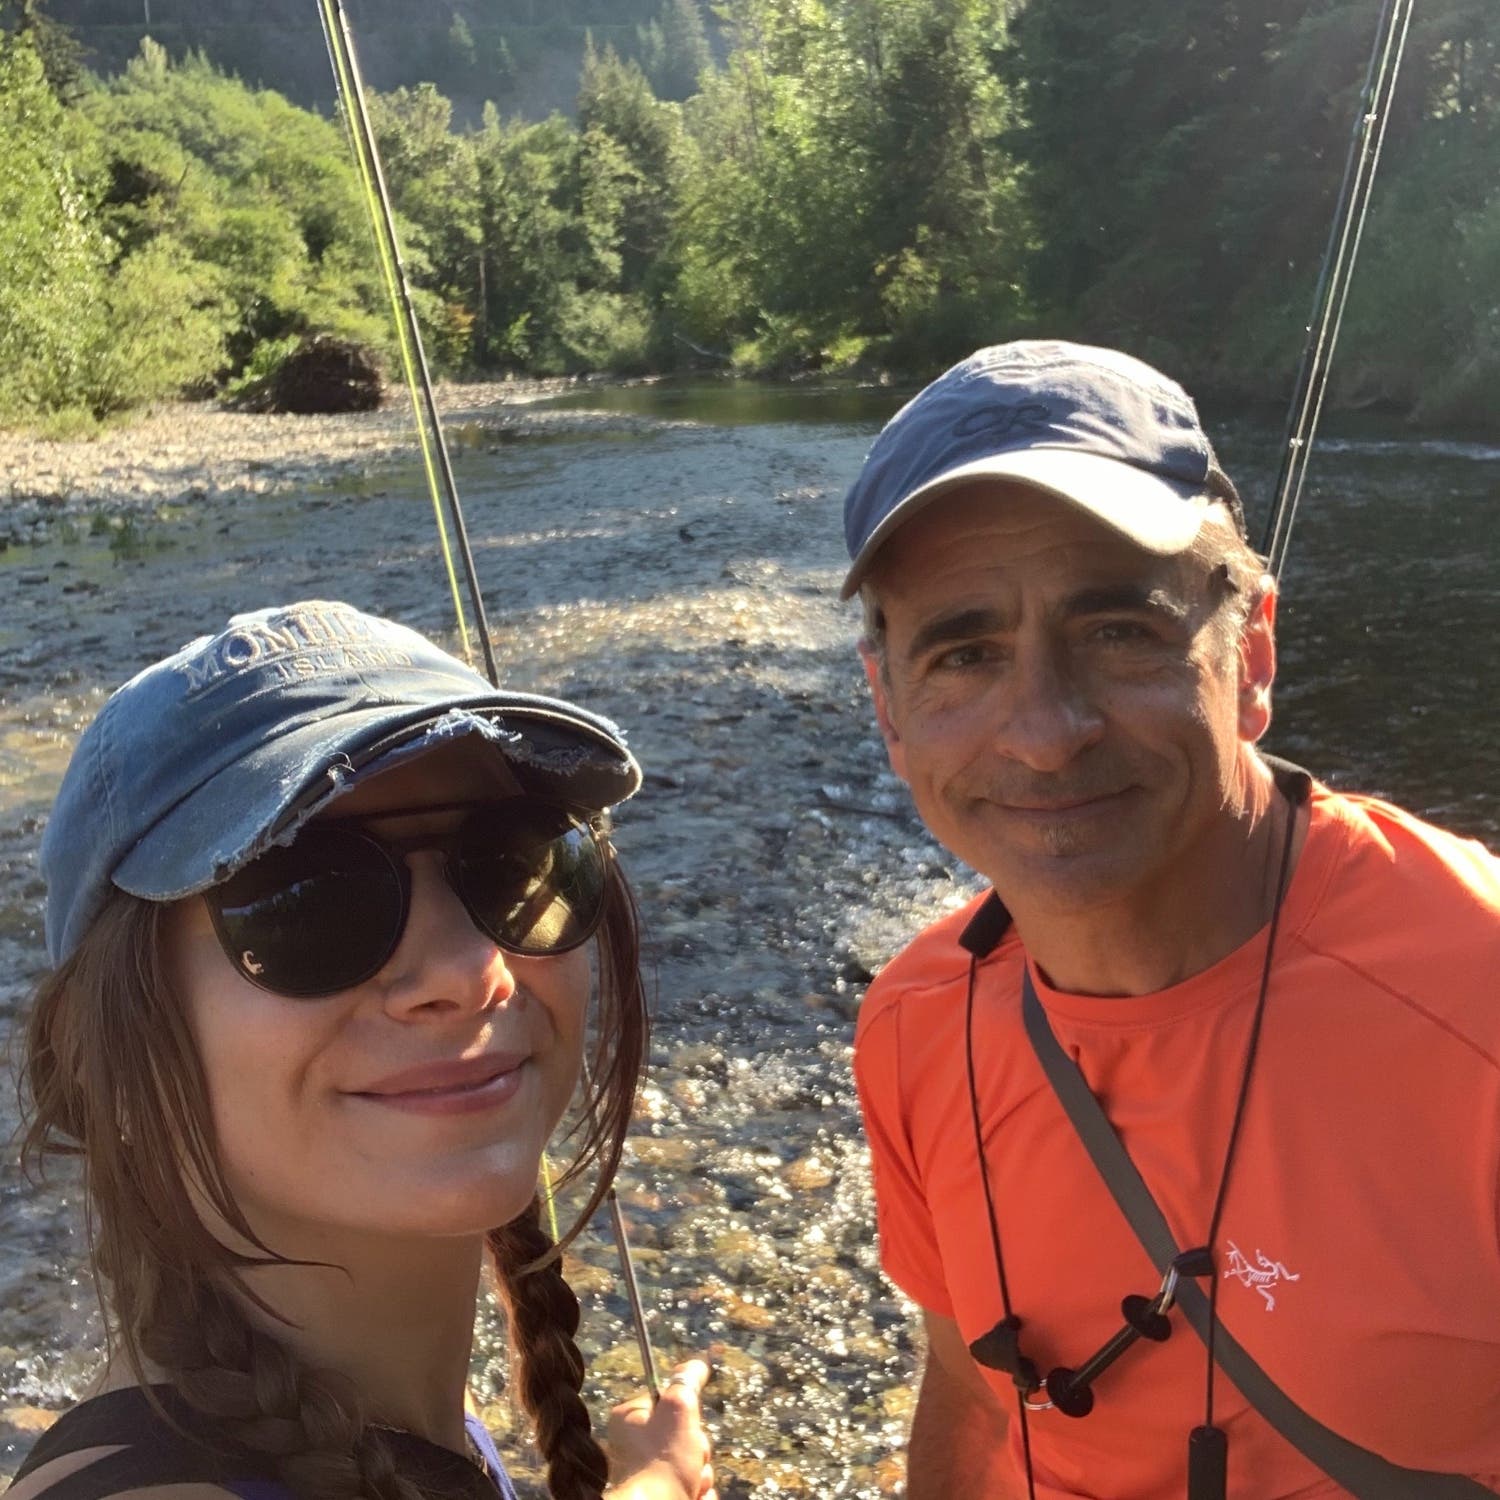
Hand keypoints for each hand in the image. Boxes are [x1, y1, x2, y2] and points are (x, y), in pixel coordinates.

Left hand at [605, 1358, 714, 1499]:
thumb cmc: (664, 1460)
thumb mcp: (679, 1407)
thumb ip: (687, 1380)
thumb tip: (697, 1362)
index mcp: (629, 1419)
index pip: (668, 1402)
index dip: (685, 1412)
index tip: (686, 1423)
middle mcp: (633, 1446)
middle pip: (685, 1436)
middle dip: (698, 1449)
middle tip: (690, 1457)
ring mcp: (649, 1474)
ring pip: (693, 1464)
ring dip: (701, 1473)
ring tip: (690, 1481)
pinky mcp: (665, 1495)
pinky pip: (694, 1487)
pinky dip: (699, 1492)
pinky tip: (690, 1495)